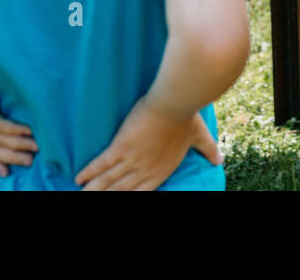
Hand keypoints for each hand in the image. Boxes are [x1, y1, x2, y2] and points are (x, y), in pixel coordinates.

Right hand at [74, 100, 221, 190]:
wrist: (176, 102)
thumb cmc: (188, 117)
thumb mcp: (200, 137)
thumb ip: (208, 151)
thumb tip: (220, 160)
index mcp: (162, 171)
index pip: (141, 191)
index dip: (127, 196)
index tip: (117, 197)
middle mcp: (145, 170)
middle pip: (121, 190)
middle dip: (106, 195)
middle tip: (91, 197)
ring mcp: (132, 160)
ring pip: (108, 180)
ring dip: (95, 189)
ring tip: (82, 194)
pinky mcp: (121, 147)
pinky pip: (102, 163)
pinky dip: (89, 172)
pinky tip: (79, 178)